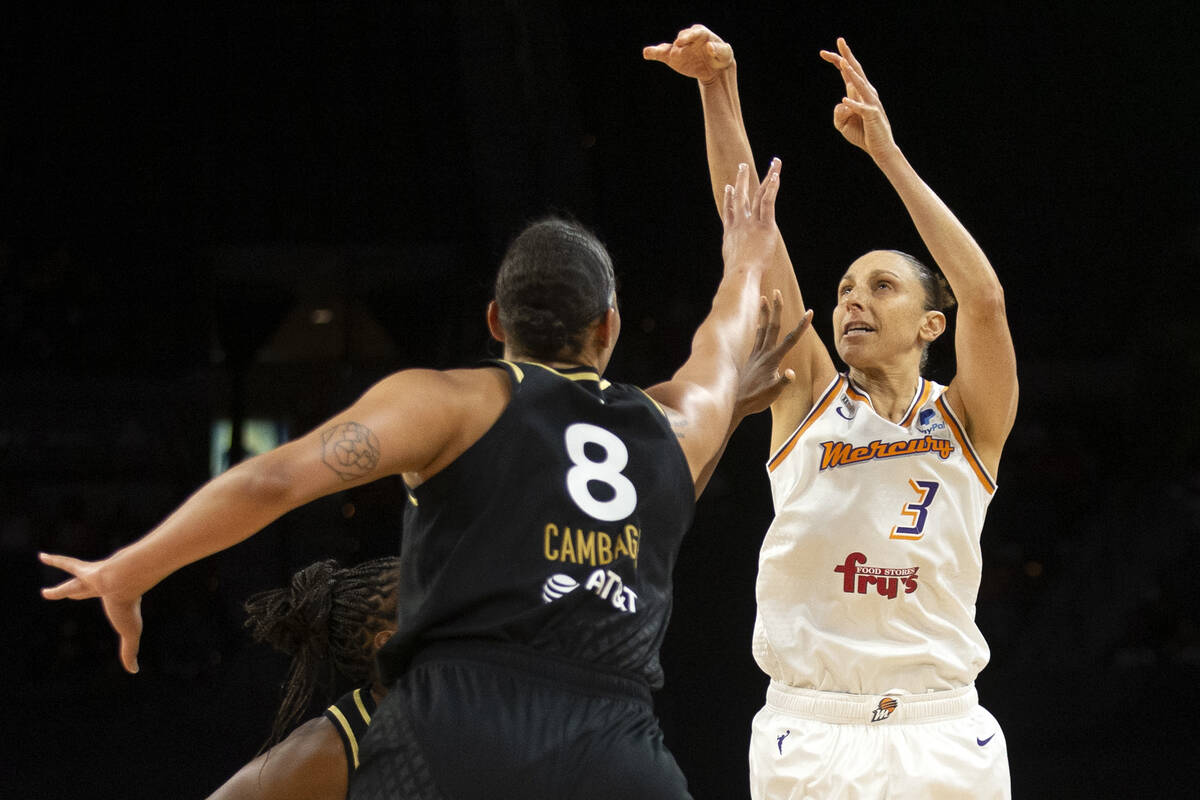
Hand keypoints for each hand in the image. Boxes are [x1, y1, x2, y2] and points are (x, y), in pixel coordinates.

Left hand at [40, 551, 142, 672]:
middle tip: (59, 592)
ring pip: (71, 574)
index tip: (91, 600)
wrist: (129, 580)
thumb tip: (134, 672)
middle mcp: (100, 585)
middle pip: (80, 588)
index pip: (96, 603)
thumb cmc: (128, 605)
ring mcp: (93, 576)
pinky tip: (41, 555)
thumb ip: (129, 651)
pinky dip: (55, 559)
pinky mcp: (87, 569)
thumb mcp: (130, 633)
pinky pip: (67, 562)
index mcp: (109, 598)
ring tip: (42, 557)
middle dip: (69, 590)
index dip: (90, 602)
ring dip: (58, 566)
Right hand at [643, 24, 732, 83]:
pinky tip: (646, 53)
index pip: (695, 32)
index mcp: (701, 34)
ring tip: (651, 52)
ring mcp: (679, 48)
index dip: (689, 36)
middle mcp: (688, 38)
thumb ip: (719, 50)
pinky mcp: (672, 57)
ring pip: (669, 47)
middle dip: (680, 43)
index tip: (681, 42)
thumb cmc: (720, 56)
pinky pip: (661, 54)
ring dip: (661, 49)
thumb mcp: (725, 54)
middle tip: (677, 48)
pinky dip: (654, 53)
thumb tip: (710, 46)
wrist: (713, 68)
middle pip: (682, 38)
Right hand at [721, 157, 780, 274]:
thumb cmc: (737, 276)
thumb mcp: (731, 267)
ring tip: (773, 163)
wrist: (741, 274)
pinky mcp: (766, 225)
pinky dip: (772, 188)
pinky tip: (776, 176)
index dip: (728, 198)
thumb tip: (732, 276)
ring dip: (766, 177)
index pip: (729, 211)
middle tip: (742, 167)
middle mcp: (740, 223)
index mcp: (730, 232)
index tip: (728, 187)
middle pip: (740, 197)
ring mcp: (752, 222)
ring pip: (759, 194)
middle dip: (741, 180)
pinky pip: (768, 202)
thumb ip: (733, 264)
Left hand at [736, 292, 811, 417]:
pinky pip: (755, 337)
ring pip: (762, 328)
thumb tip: (792, 373)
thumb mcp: (773, 394)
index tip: (810, 312)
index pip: (790, 339)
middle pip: (772, 326)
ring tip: (763, 297)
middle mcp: (763, 353)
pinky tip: (758, 321)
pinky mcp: (750, 358)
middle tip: (777, 291)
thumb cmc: (755, 400)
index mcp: (773, 360)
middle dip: (776, 308)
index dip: (801, 326)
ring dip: (764, 312)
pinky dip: (758, 326)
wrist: (735, 403)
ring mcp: (756, 354)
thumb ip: (783, 383)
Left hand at [819, 38, 896, 159]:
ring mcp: (870, 103)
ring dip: (852, 75)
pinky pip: (861, 108)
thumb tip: (841, 103)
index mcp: (858, 93)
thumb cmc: (862, 134)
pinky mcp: (872, 115)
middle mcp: (866, 93)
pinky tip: (845, 100)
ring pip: (860, 85)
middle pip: (855, 71)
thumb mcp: (843, 124)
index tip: (823, 53)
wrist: (879, 149)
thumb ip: (838, 113)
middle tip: (839, 40)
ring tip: (844, 64)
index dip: (837, 61)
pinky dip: (853, 105)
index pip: (846, 73)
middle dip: (847, 55)